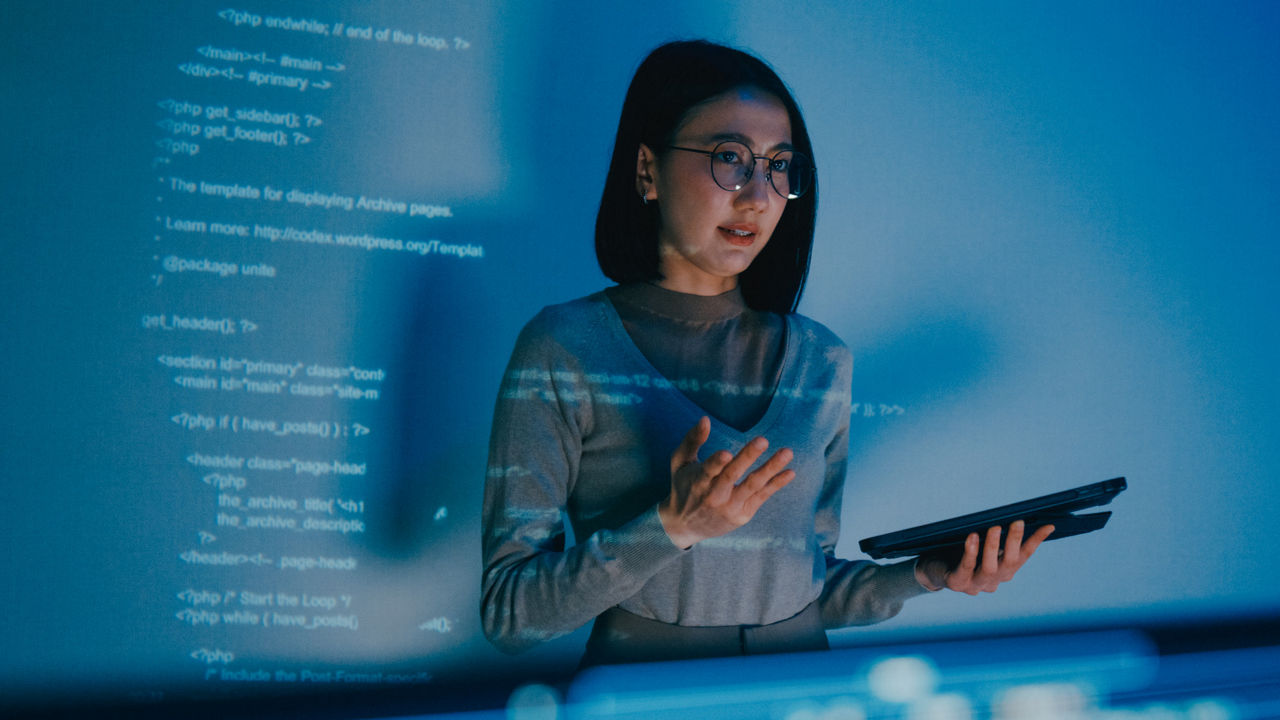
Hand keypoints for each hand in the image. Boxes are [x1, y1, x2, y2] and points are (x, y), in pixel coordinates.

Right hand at [658, 416, 794, 548]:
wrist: (685, 526)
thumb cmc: (683, 487)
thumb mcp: (680, 463)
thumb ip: (691, 440)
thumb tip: (705, 419)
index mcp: (697, 481)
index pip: (708, 471)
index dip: (717, 463)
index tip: (727, 453)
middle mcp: (714, 495)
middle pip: (732, 475)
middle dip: (748, 457)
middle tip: (762, 440)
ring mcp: (730, 506)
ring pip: (752, 485)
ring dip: (770, 469)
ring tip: (786, 452)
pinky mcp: (742, 514)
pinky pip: (762, 497)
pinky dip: (776, 484)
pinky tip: (789, 472)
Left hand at [915, 520, 1054, 594]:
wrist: (932, 570)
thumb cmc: (958, 552)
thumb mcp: (981, 544)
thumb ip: (996, 536)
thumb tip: (1013, 516)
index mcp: (1003, 572)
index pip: (1023, 556)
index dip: (1036, 541)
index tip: (1049, 525)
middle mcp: (993, 581)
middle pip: (1009, 563)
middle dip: (1014, 542)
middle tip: (1017, 521)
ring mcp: (975, 585)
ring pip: (990, 568)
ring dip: (993, 547)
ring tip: (995, 528)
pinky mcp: (957, 584)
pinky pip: (966, 567)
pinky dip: (971, 551)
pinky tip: (972, 537)